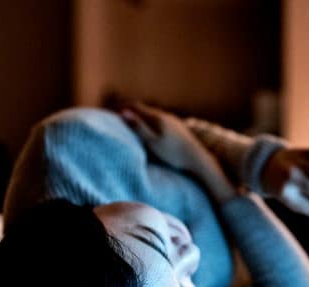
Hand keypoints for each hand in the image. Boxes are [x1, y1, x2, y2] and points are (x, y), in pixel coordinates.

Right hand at [120, 102, 236, 201]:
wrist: (197, 159)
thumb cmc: (173, 153)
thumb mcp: (152, 142)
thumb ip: (138, 127)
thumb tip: (123, 112)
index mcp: (157, 117)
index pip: (135, 106)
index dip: (122, 107)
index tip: (111, 111)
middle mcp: (165, 115)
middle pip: (144, 109)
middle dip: (131, 111)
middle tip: (118, 116)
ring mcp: (173, 121)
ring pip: (153, 115)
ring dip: (142, 117)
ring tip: (132, 124)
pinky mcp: (179, 128)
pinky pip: (161, 121)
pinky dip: (151, 123)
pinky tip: (151, 130)